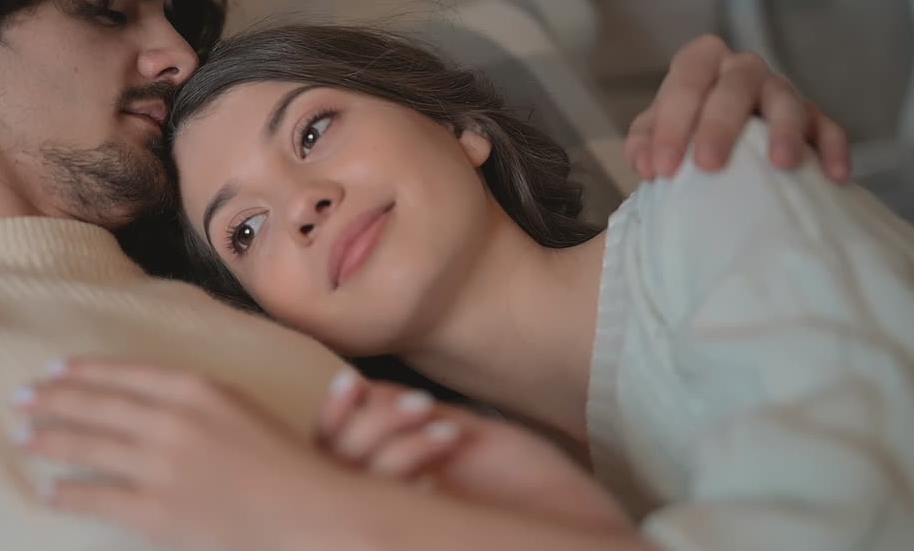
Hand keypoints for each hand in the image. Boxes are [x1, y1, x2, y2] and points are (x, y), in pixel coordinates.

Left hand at [14, 359, 367, 550]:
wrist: (309, 512)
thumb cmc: (286, 462)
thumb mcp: (241, 409)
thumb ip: (195, 400)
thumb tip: (145, 400)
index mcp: (197, 388)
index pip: (124, 373)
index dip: (85, 371)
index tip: (55, 370)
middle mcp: (172, 420)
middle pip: (97, 404)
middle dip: (53, 400)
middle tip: (20, 399)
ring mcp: (161, 466)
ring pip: (88, 446)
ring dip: (49, 440)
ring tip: (23, 438)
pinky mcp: (156, 510)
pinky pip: (98, 498)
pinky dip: (69, 493)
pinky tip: (51, 491)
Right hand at [317, 372, 631, 531]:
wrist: (584, 533)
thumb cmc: (536, 495)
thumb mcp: (471, 442)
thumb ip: (414, 421)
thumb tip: (366, 390)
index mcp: (393, 485)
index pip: (330, 455)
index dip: (332, 416)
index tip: (352, 379)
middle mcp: (388, 510)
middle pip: (331, 466)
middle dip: (367, 425)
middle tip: (418, 403)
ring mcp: (404, 523)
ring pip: (352, 480)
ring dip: (387, 439)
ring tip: (441, 423)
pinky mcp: (423, 531)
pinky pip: (384, 502)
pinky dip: (407, 460)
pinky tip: (447, 441)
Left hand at [625, 35, 850, 181]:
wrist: (720, 146)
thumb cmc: (683, 135)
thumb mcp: (654, 135)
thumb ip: (643, 145)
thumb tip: (648, 164)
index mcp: (701, 63)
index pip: (686, 81)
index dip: (672, 123)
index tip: (663, 169)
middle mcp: (743, 69)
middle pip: (736, 84)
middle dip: (720, 125)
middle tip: (708, 166)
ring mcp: (781, 91)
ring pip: (788, 101)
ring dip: (785, 131)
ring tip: (781, 164)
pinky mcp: (814, 119)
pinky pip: (829, 128)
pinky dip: (833, 149)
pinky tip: (835, 175)